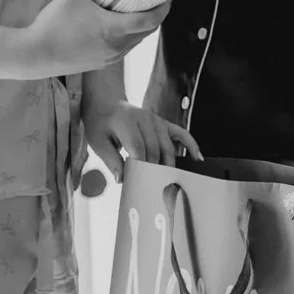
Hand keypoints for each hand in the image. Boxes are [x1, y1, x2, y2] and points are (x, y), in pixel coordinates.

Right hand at [16, 0, 168, 77]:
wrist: (35, 54)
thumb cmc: (53, 23)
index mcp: (114, 29)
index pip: (151, 20)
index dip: (164, 7)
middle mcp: (117, 47)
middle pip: (147, 32)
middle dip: (155, 15)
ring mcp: (110, 58)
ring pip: (135, 41)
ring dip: (141, 27)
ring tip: (140, 9)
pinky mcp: (101, 63)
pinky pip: (124, 48)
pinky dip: (128, 36)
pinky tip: (120, 25)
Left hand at [84, 100, 201, 180]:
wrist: (106, 102)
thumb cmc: (100, 123)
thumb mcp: (97, 141)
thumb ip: (110, 160)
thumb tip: (121, 180)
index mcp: (126, 122)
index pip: (138, 148)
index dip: (141, 167)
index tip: (141, 184)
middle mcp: (145, 119)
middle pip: (155, 150)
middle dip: (154, 171)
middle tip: (154, 190)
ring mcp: (157, 120)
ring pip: (168, 147)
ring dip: (168, 165)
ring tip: (169, 183)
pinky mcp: (164, 123)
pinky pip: (181, 133)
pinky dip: (191, 145)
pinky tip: (197, 159)